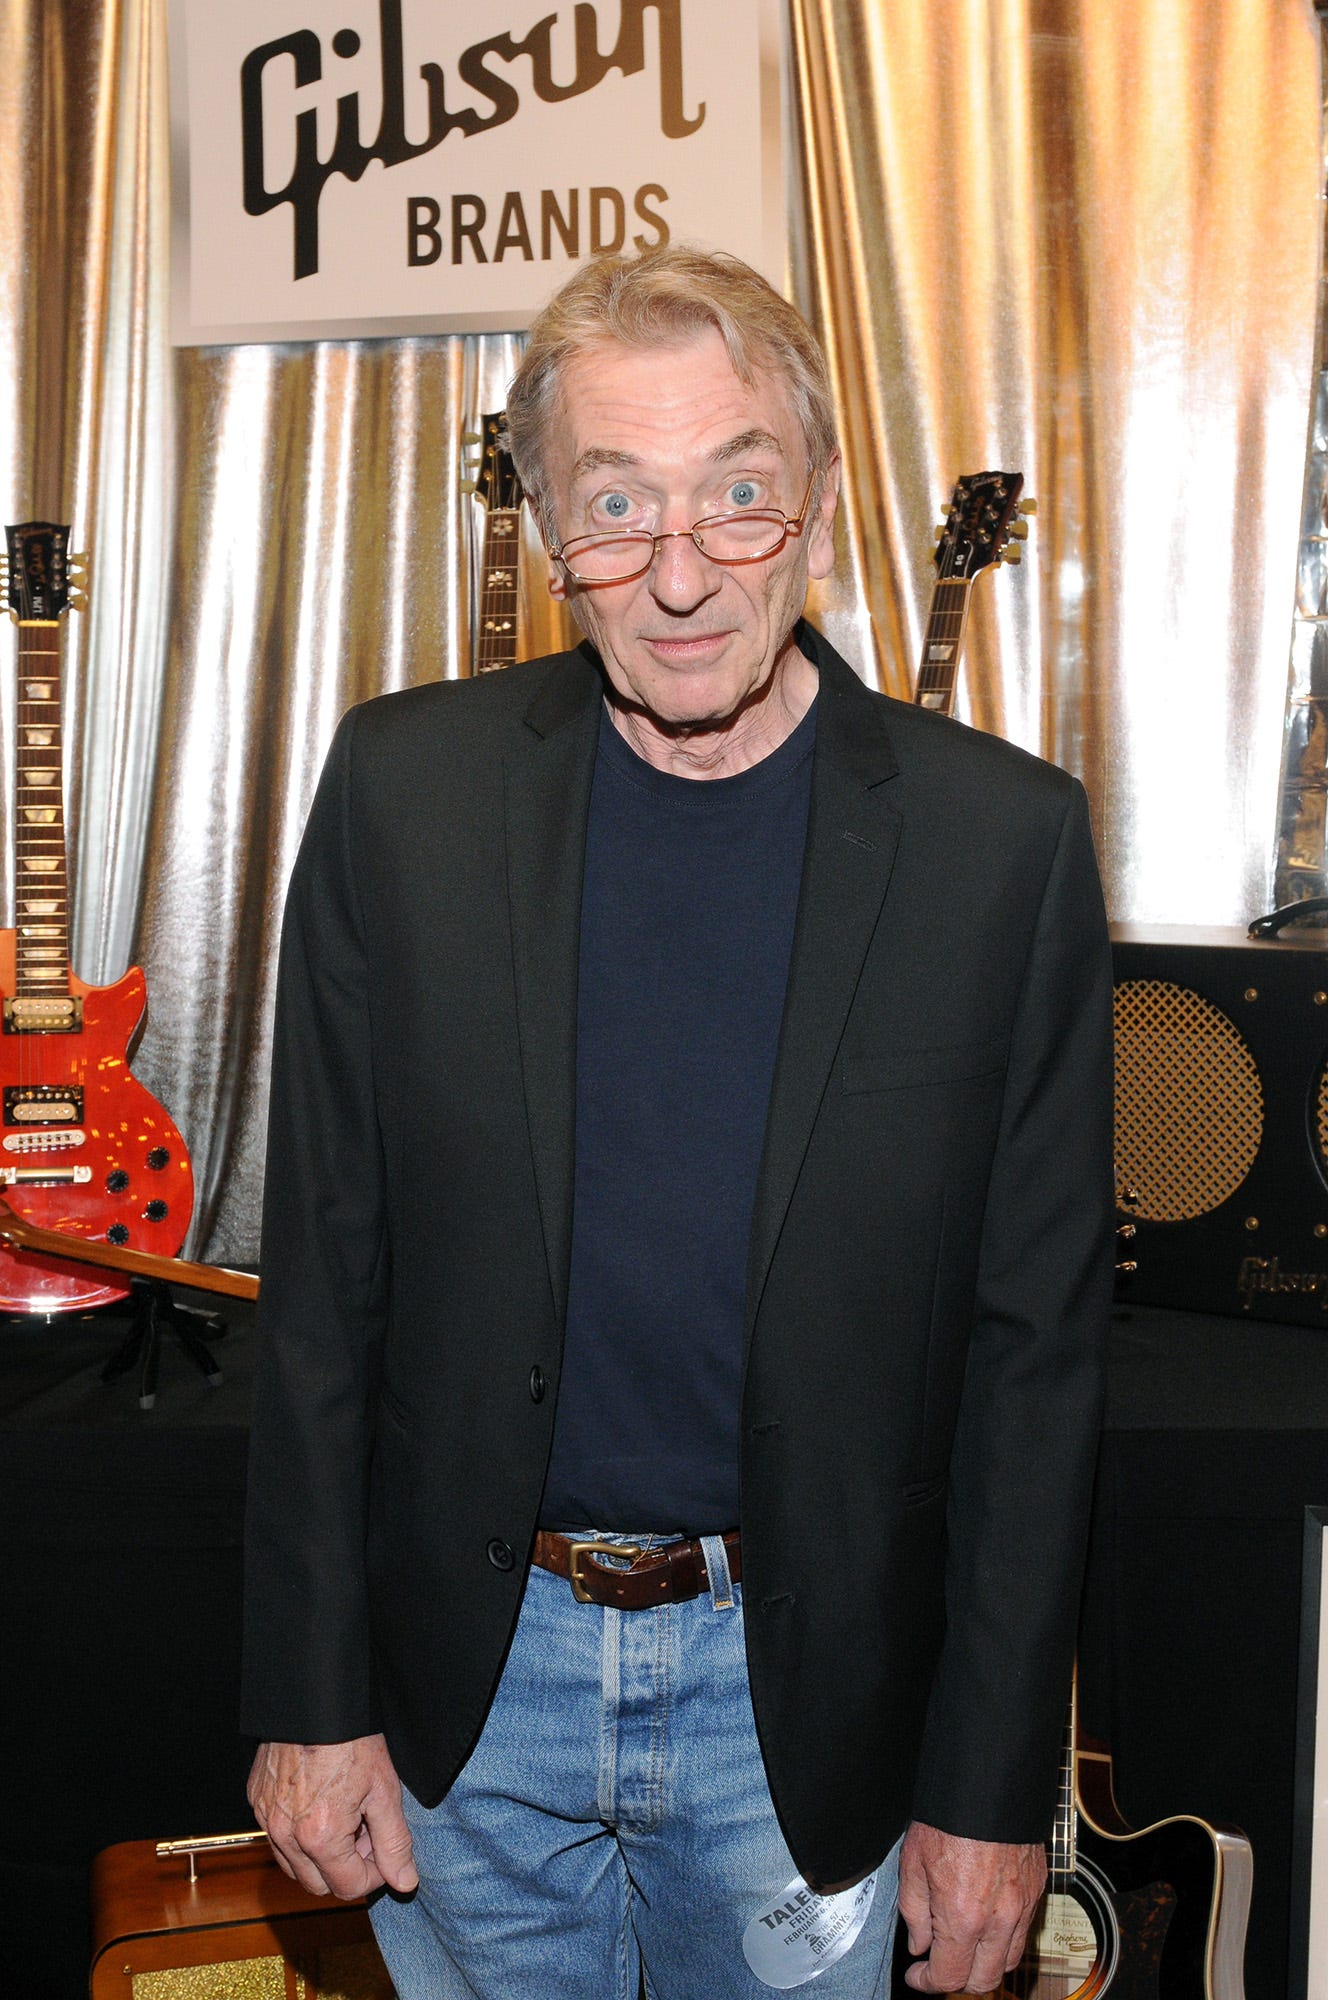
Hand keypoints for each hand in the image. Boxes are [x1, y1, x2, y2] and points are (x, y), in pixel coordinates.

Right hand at [247, 1733, 418, 1899]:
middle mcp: (285, 1834)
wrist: (316, 1697)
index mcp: (319, 1837)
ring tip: (345, 1817)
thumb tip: (403, 1882)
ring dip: (321, 1856)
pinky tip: (321, 1804)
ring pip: (294, 1865)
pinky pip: (276, 1836)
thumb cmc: (352, 1740)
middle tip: (365, 1833)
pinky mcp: (256, 1799)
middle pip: (318, 1884)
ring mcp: (265, 1817)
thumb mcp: (384, 1791)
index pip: (347, 1886)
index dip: (374, 1875)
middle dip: (346, 1868)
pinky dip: (298, 1834)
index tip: (383, 1851)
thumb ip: (394, 1842)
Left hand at [897, 1821, 1044, 1993]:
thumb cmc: (948, 1818)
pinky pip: (1023, 1934)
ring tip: (962, 1946)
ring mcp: (1022, 1907)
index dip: (927, 1982)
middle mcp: (997, 1920)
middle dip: (957, 1980)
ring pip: (1007, 1963)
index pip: (949, 1977)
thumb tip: (920, 1944)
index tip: (918, 1975)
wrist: (986, 1785)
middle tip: (938, 1964)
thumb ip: (914, 1912)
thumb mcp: (912, 1864)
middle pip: (984, 1981)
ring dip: (983, 1964)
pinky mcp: (1036, 1891)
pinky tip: (985, 1922)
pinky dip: (1003, 1940)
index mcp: (962, 1917)